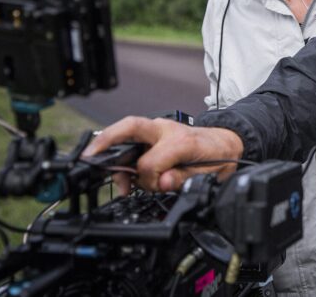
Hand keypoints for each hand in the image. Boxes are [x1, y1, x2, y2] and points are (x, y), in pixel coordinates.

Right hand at [82, 116, 243, 193]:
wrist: (227, 142)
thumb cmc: (218, 157)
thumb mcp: (207, 174)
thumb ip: (182, 179)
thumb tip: (161, 182)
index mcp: (182, 141)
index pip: (151, 161)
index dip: (148, 179)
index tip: (155, 187)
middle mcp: (166, 130)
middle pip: (130, 127)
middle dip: (106, 141)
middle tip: (88, 157)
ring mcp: (159, 129)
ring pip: (126, 132)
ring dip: (112, 152)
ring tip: (120, 182)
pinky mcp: (154, 133)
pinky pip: (131, 138)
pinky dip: (121, 152)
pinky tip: (123, 174)